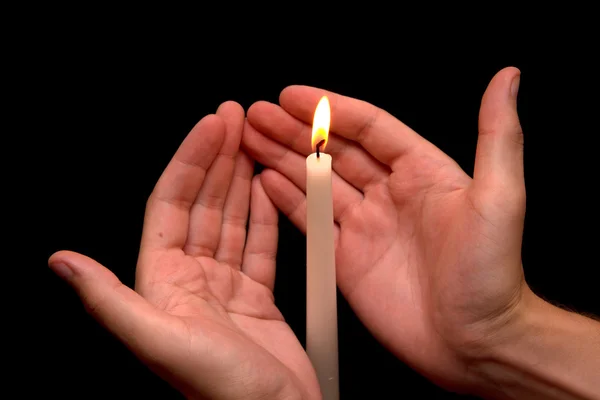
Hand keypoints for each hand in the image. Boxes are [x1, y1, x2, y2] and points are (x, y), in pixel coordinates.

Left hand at [49, 102, 319, 399]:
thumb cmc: (223, 390)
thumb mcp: (160, 342)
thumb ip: (108, 299)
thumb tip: (60, 260)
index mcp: (163, 282)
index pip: (172, 205)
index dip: (191, 161)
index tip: (212, 126)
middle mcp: (190, 278)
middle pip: (203, 203)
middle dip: (218, 158)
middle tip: (237, 117)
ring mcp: (225, 285)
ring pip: (231, 218)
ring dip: (241, 179)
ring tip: (255, 143)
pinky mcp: (256, 295)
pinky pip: (259, 244)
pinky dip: (264, 214)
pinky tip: (268, 188)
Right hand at [242, 67, 529, 391]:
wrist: (476, 344)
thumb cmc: (492, 275)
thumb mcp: (500, 199)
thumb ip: (498, 136)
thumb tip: (506, 79)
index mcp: (421, 172)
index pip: (368, 127)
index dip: (329, 108)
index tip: (292, 96)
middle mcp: (389, 194)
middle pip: (333, 152)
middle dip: (293, 131)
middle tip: (257, 114)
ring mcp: (365, 226)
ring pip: (316, 183)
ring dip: (282, 159)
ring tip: (249, 138)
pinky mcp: (348, 259)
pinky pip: (311, 223)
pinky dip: (286, 201)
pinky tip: (264, 181)